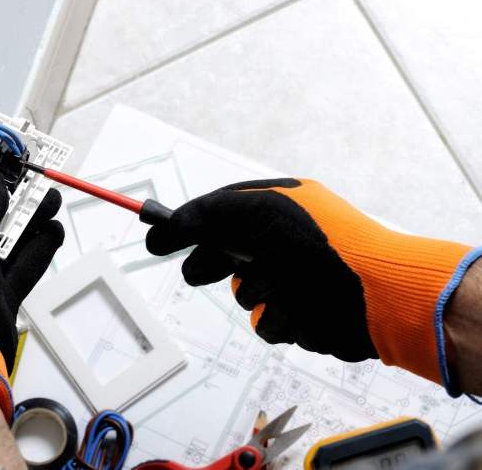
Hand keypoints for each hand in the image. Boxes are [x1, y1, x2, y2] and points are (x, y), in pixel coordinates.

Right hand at [146, 178, 471, 384]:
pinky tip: (298, 309)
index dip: (185, 226)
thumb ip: (205, 214)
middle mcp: (281, 243)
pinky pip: (266, 322)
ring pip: (243, 293)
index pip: (217, 214)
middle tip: (202, 271)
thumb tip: (165, 226)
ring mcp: (290, 280)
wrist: (376, 295)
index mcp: (275, 209)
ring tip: (279, 285)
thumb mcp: (257, 211)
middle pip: (223, 256)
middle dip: (210, 264)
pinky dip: (278, 317)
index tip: (155, 238)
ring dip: (255, 292)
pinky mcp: (298, 315)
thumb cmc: (322, 242)